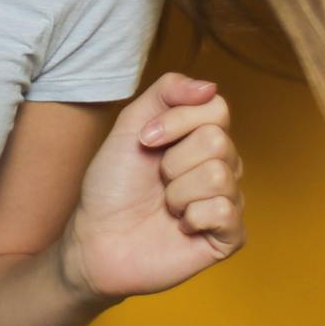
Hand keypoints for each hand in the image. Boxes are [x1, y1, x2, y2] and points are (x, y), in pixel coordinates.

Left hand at [60, 72, 248, 302]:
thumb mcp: (130, 126)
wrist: (96, 239)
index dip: (178, 122)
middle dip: (173, 162)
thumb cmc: (111, 187)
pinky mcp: (229, 237)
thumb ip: (166, 93)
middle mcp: (221, 165)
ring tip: (165, 206)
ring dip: (178, 192)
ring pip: (220, 176)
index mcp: (201, 137)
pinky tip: (180, 226)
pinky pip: (225, 212)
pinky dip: (191, 217)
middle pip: (217, 141)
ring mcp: (227, 201)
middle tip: (157, 181)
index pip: (217, 108)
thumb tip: (211, 86)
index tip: (146, 140)